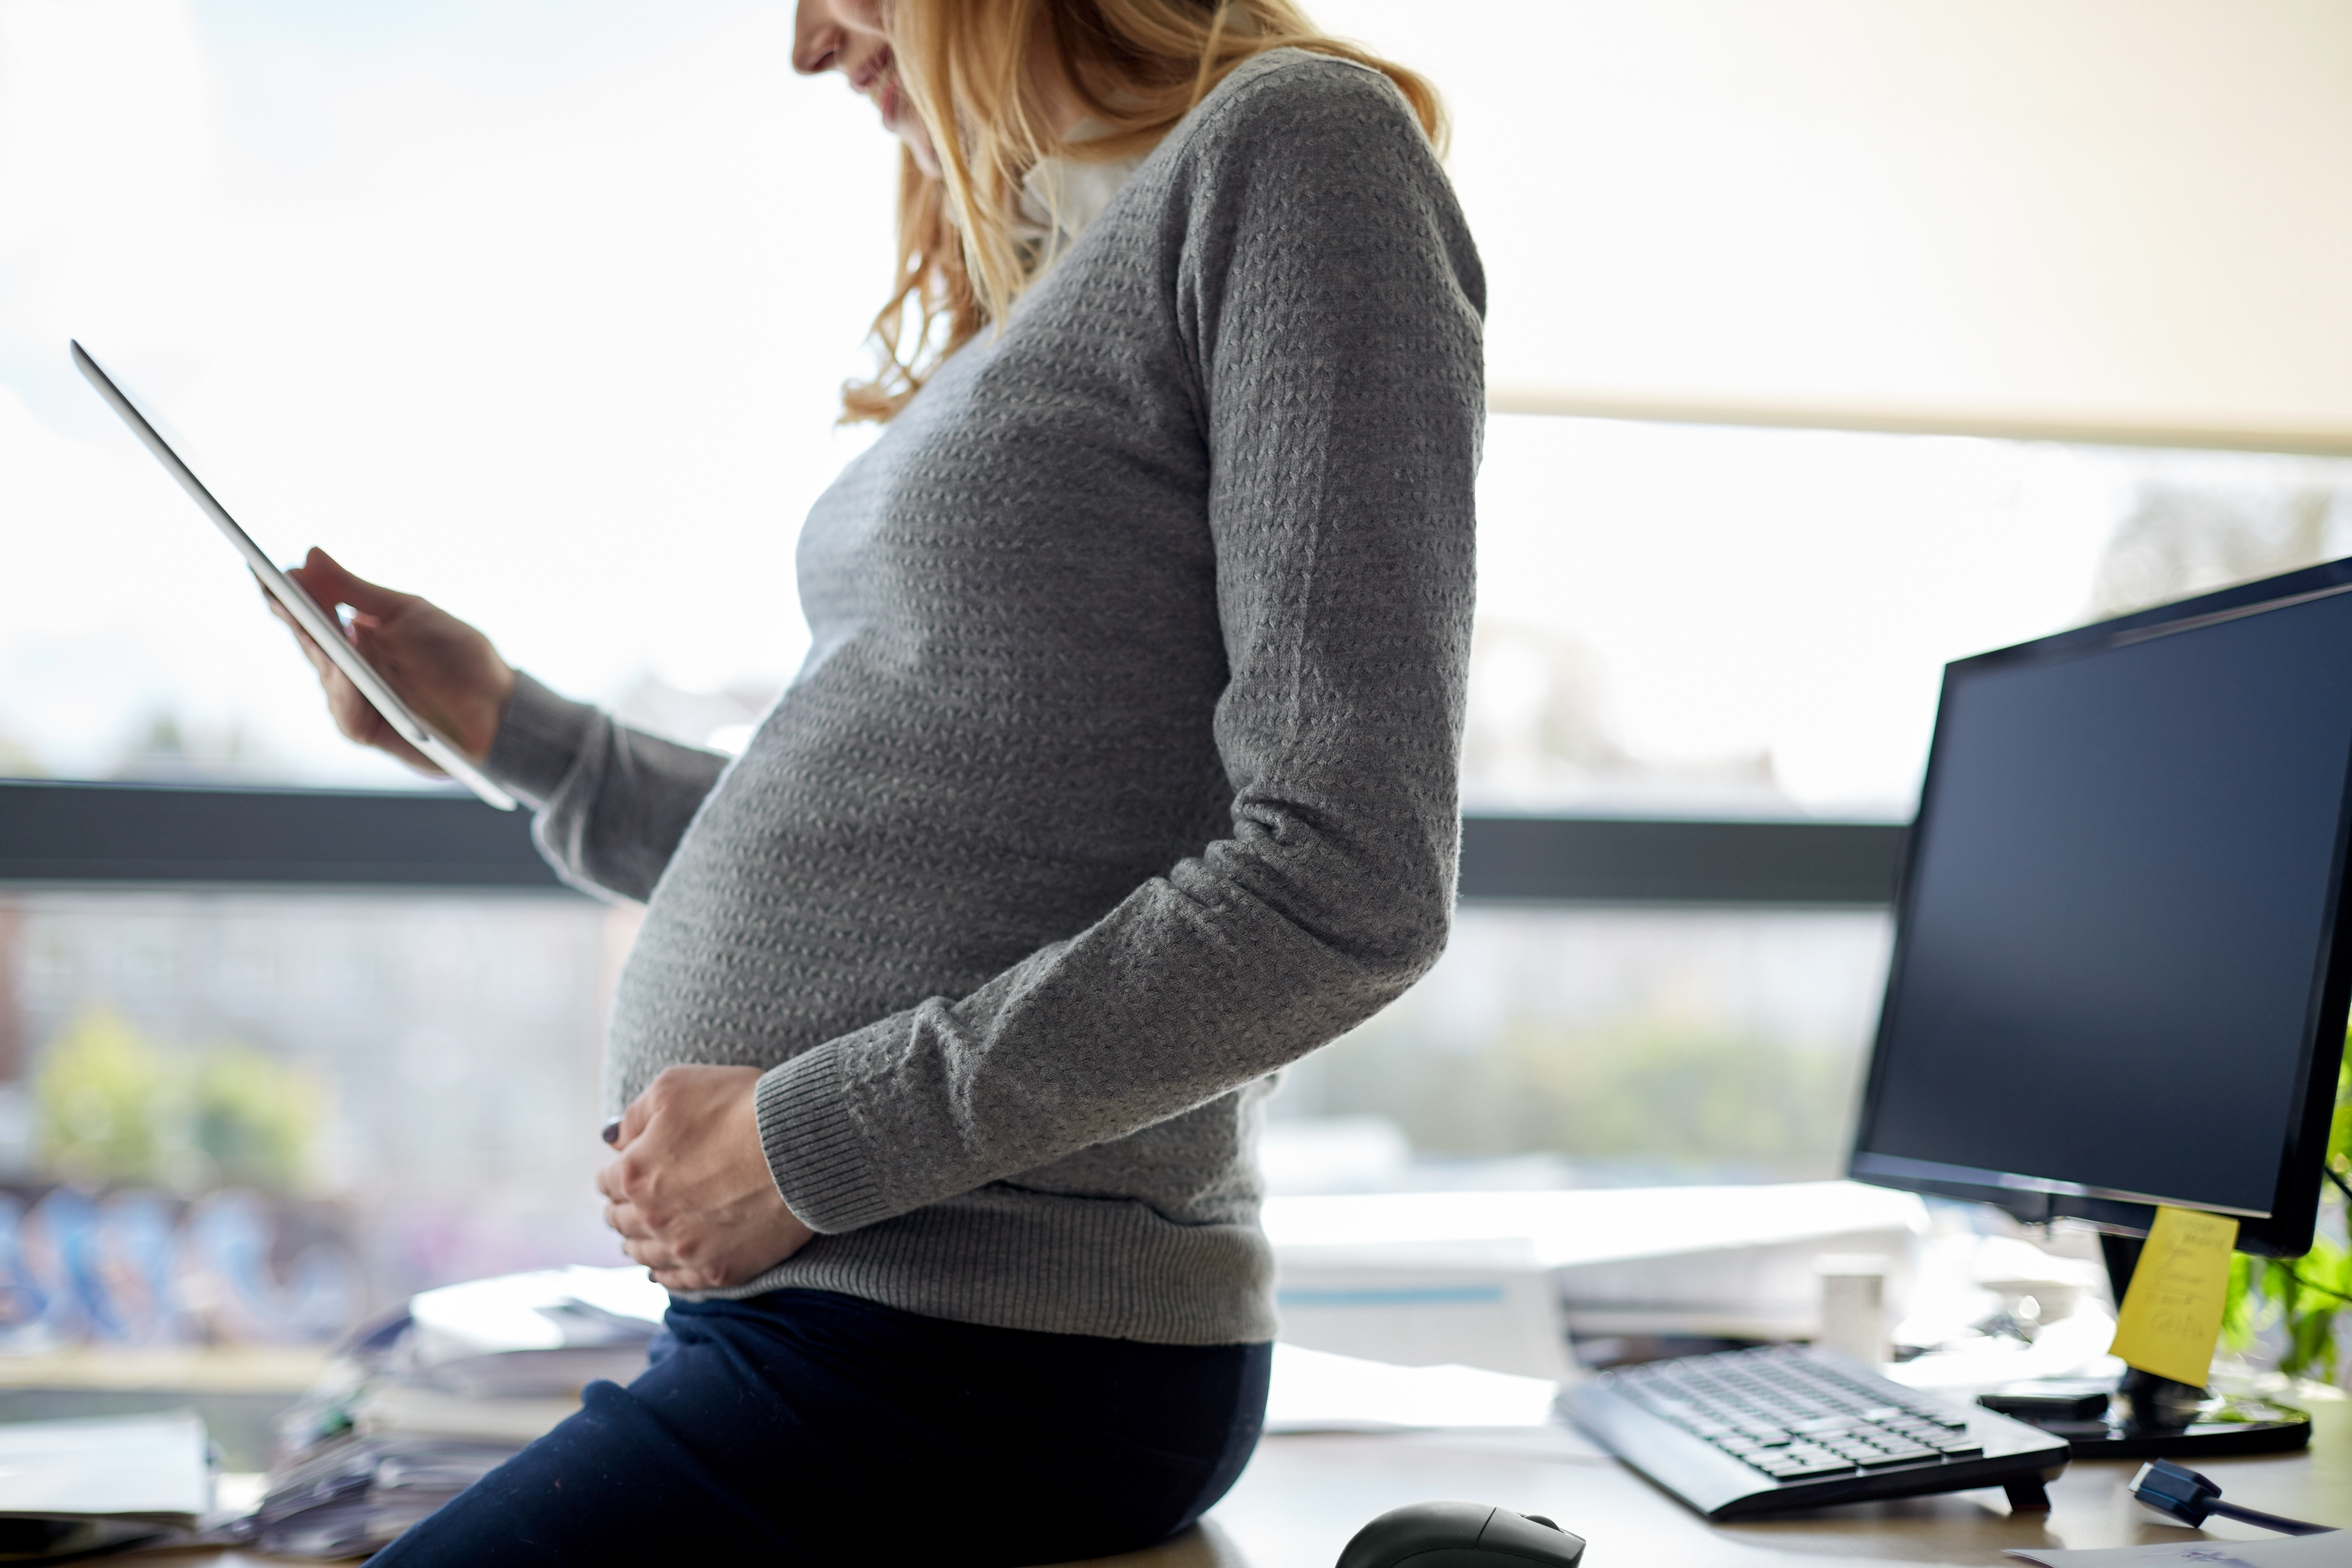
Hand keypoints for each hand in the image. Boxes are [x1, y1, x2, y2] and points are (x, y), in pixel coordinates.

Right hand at [267, 548, 515, 771]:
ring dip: (317, 649)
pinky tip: (343, 670)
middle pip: (308, 640)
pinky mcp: (368, 729)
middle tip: (275, 589)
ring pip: (323, 673)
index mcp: (354, 633)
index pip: (309, 611)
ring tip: (309, 622)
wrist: (497, 704)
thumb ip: (356, 590)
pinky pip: (345, 711)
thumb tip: (308, 556)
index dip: (284, 593)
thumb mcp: (407, 612)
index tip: (262, 567)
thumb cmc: (456, 654)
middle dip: (291, 614)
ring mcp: (354, 698)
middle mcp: (347, 666)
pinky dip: (344, 691)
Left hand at [597, 1066, 816, 1290]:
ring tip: (642, 1237)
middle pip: (621, 1221)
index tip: (628, 1169)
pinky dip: (666, 1274)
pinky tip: (663, 1269)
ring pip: (644, 1255)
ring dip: (638, 1242)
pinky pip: (678, 1283)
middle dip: (623, 1207)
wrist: (801, 1144)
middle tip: (632, 1202)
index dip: (617, 1171)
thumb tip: (614, 1139)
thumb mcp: (674, 1086)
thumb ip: (634, 1115)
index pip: (607, 1181)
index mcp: (635, 1173)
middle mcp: (652, 1217)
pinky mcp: (720, 1269)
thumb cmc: (741, 1107)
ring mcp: (686, 1249)